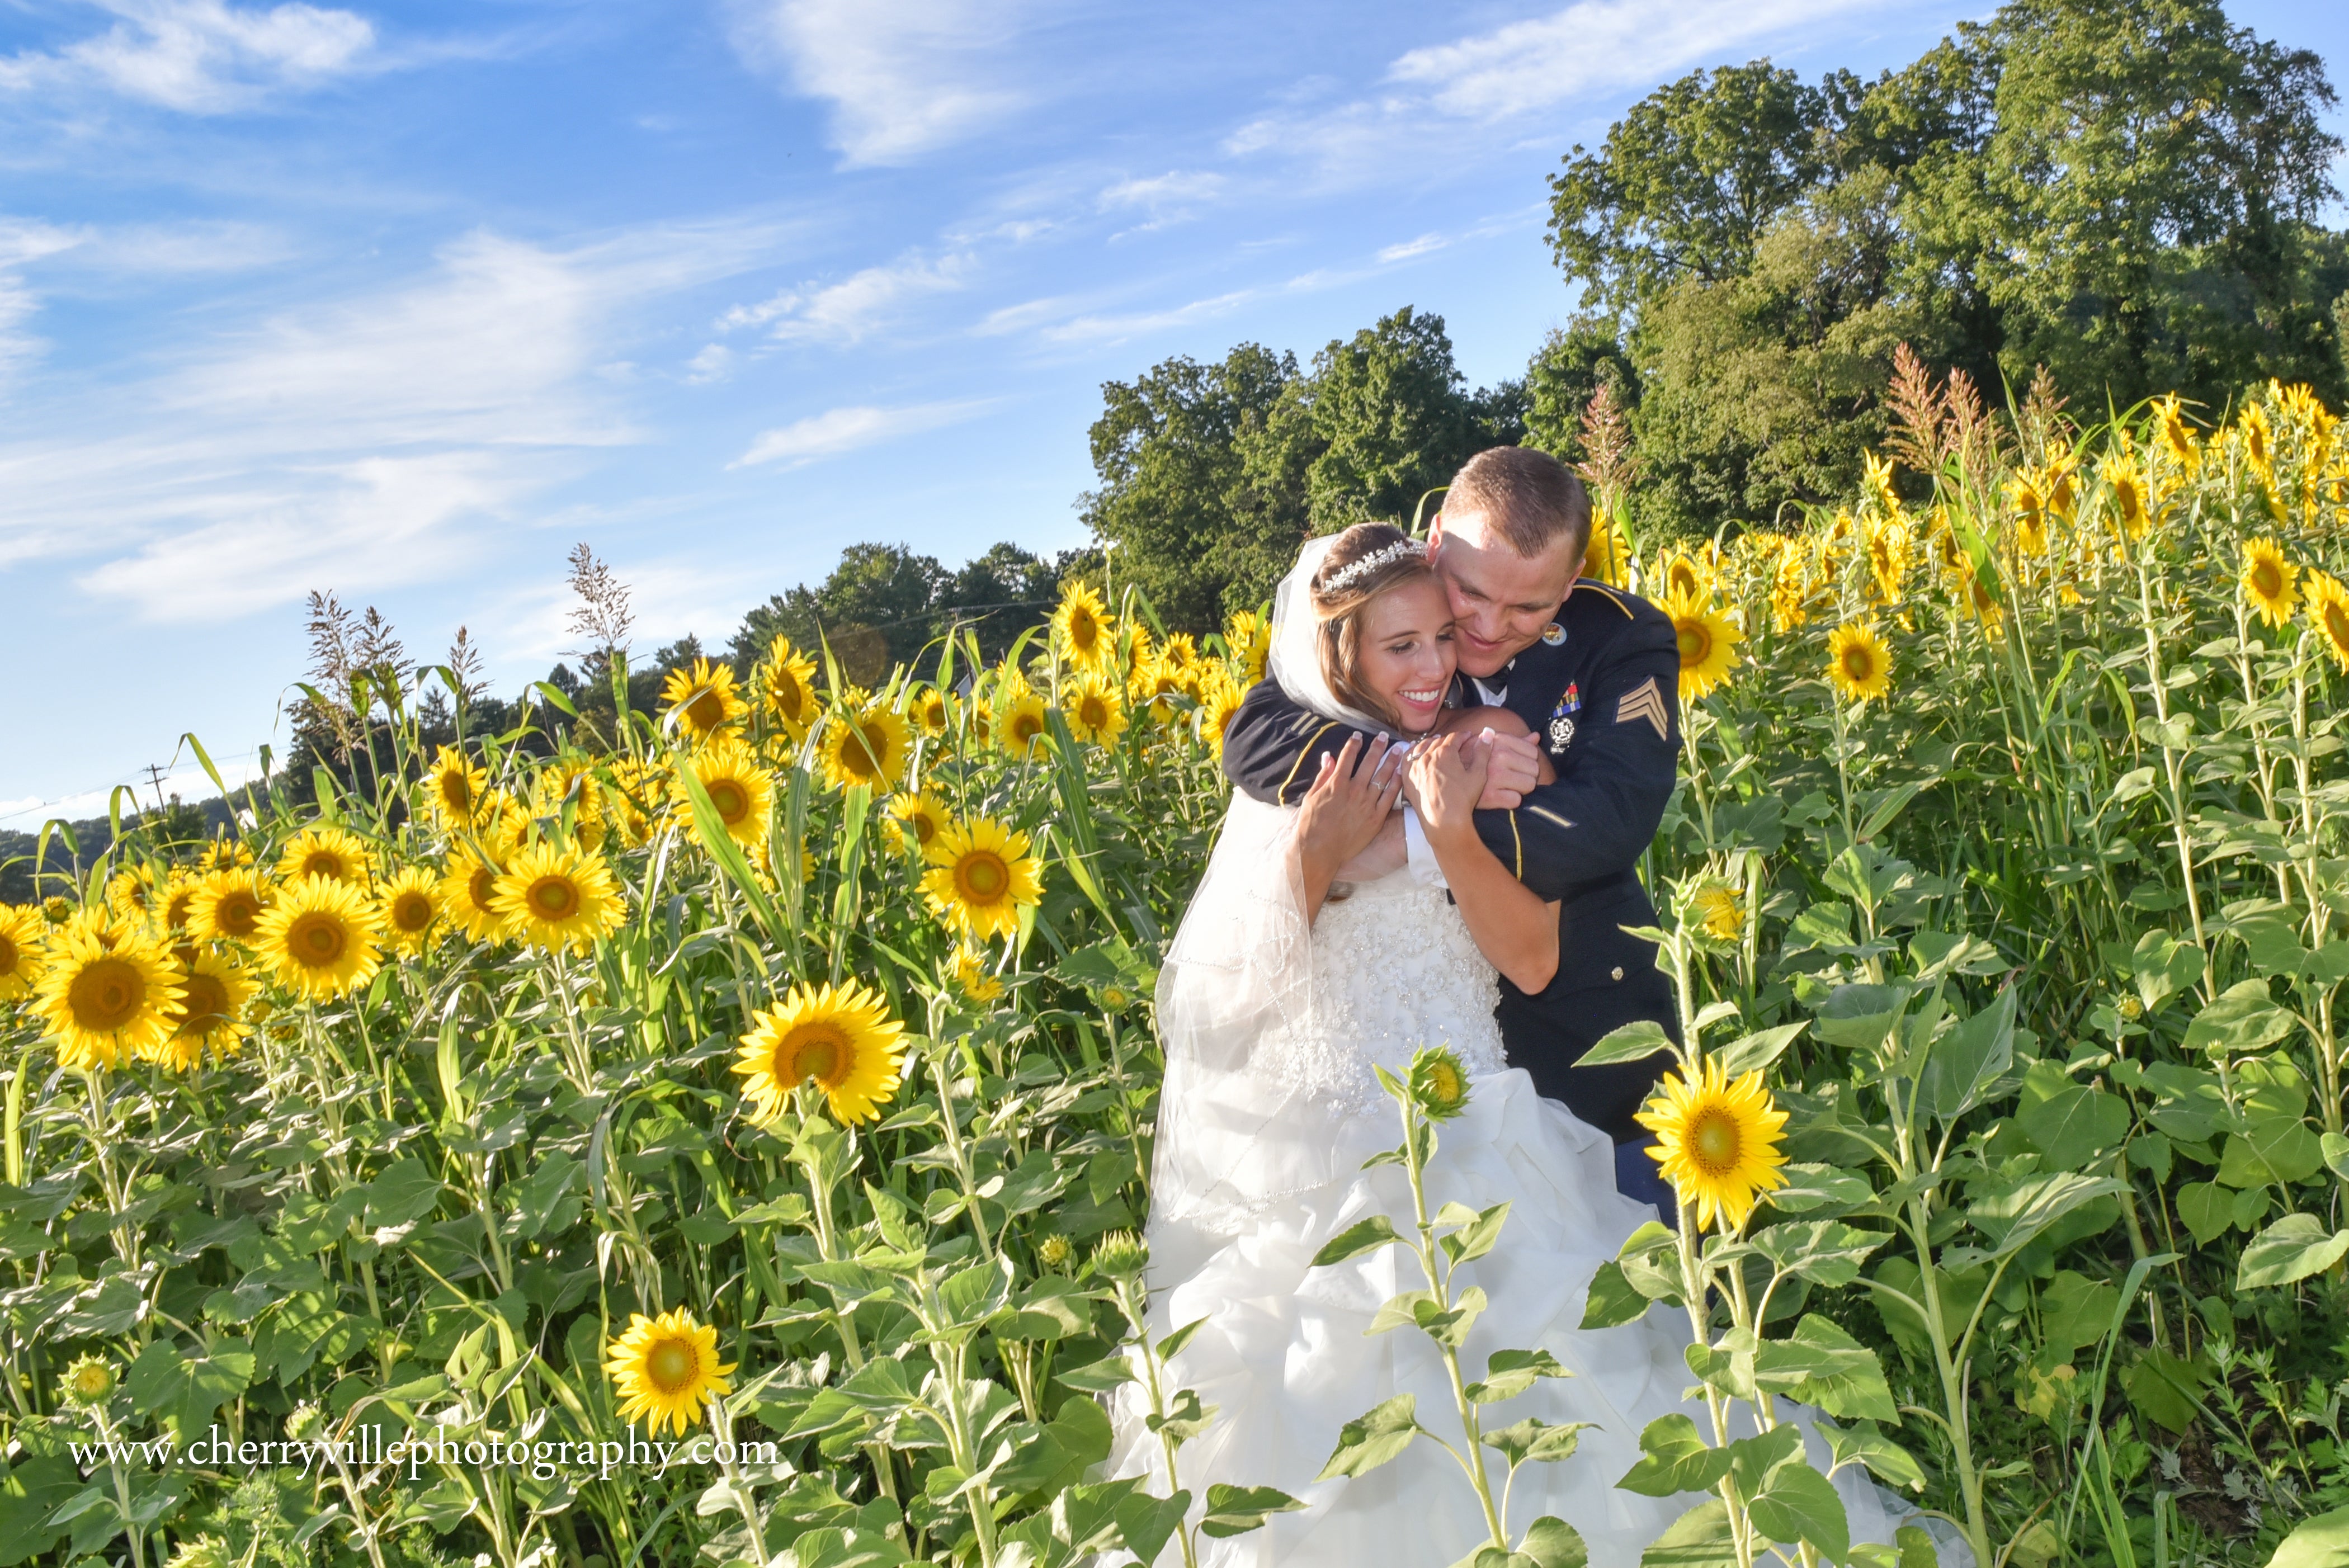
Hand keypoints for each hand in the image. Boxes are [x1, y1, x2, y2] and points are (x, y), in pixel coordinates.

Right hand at [1295, 734, 1405, 879]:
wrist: (1319, 851)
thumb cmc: (1311, 825)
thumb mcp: (1312, 796)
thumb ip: (1322, 776)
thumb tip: (1328, 757)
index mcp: (1336, 784)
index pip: (1347, 757)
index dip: (1354, 743)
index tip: (1359, 736)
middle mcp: (1354, 791)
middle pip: (1369, 763)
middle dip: (1378, 747)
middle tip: (1385, 736)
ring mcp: (1367, 805)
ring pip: (1383, 777)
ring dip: (1391, 761)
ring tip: (1398, 749)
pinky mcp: (1376, 819)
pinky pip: (1389, 797)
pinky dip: (1396, 784)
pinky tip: (1400, 773)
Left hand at [1406, 732, 1490, 846]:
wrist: (1444, 821)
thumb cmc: (1462, 799)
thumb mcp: (1478, 774)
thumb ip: (1482, 752)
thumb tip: (1488, 733)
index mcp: (1445, 753)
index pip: (1454, 737)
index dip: (1463, 736)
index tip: (1468, 737)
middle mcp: (1427, 756)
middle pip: (1438, 741)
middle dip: (1448, 740)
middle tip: (1455, 742)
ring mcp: (1414, 767)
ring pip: (1421, 747)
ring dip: (1430, 743)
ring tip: (1436, 743)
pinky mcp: (1407, 779)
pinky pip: (1406, 759)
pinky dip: (1412, 752)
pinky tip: (1416, 753)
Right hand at [1477, 730, 1540, 808]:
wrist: (1445, 778)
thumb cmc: (1471, 760)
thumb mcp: (1491, 744)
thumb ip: (1516, 741)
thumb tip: (1536, 737)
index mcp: (1500, 740)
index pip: (1533, 752)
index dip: (1528, 761)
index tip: (1517, 765)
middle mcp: (1498, 756)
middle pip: (1534, 769)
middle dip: (1527, 775)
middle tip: (1513, 778)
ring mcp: (1494, 776)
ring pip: (1528, 785)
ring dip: (1521, 788)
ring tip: (1507, 786)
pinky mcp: (1490, 796)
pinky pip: (1516, 800)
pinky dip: (1511, 801)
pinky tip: (1501, 796)